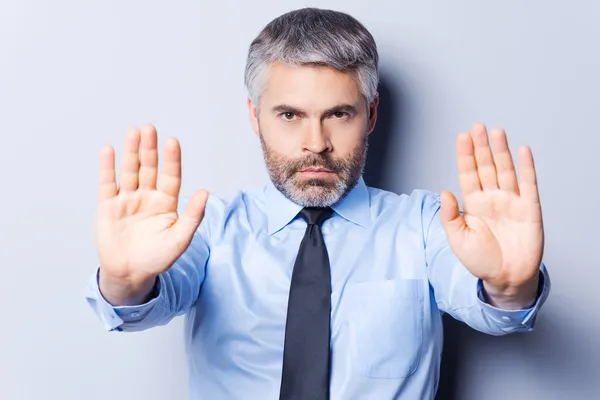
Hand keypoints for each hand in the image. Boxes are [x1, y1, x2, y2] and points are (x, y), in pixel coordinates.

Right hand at [96, 124, 207, 304]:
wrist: (130, 273)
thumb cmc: (158, 258)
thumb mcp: (180, 239)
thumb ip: (192, 216)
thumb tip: (206, 192)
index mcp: (166, 203)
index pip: (171, 177)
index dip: (172, 160)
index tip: (172, 142)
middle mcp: (148, 197)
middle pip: (149, 168)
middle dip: (150, 149)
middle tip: (150, 128)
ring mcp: (128, 200)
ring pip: (130, 171)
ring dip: (131, 152)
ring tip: (134, 131)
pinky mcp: (108, 206)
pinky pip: (108, 183)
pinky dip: (108, 167)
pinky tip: (109, 150)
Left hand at [440, 123, 542, 308]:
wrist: (505, 279)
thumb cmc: (480, 260)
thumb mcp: (457, 239)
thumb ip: (450, 216)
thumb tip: (444, 193)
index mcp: (473, 204)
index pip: (468, 174)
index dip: (465, 155)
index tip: (462, 136)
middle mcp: (491, 199)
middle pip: (486, 166)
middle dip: (481, 147)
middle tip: (478, 126)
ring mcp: (511, 202)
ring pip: (505, 170)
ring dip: (501, 151)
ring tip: (496, 132)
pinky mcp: (529, 209)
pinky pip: (528, 184)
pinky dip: (526, 167)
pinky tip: (522, 151)